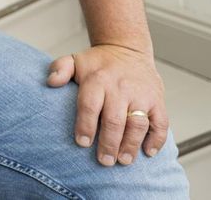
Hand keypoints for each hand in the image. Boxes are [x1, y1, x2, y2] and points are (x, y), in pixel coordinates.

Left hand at [46, 43, 168, 166]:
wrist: (128, 49)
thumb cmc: (99, 63)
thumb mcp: (75, 60)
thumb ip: (60, 69)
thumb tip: (50, 82)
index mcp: (97, 80)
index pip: (90, 105)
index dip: (85, 126)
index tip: (82, 143)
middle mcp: (120, 88)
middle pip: (114, 120)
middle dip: (109, 143)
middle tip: (104, 161)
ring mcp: (141, 95)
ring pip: (138, 124)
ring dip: (131, 145)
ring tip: (123, 161)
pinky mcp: (157, 100)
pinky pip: (160, 122)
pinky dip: (156, 139)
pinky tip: (148, 152)